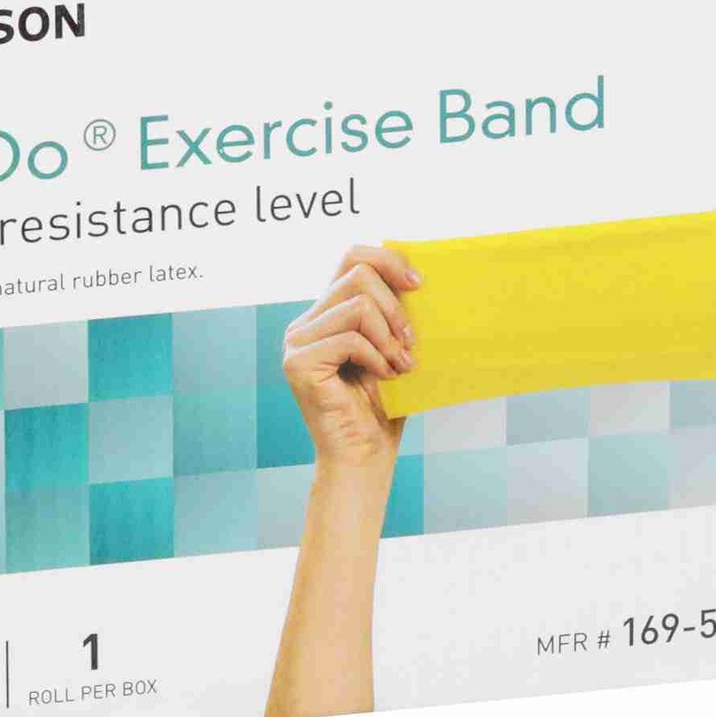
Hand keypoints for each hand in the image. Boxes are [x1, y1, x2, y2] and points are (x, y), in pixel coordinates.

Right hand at [282, 246, 420, 471]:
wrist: (365, 459)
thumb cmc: (383, 407)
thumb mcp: (393, 347)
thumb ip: (393, 311)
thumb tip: (417, 273)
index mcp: (324, 314)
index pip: (351, 257)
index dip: (388, 260)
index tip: (418, 284)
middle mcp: (304, 323)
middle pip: (357, 275)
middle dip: (396, 307)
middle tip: (411, 343)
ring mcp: (297, 343)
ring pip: (357, 305)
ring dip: (389, 336)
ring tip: (401, 364)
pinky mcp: (298, 363)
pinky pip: (350, 337)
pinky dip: (377, 356)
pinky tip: (385, 378)